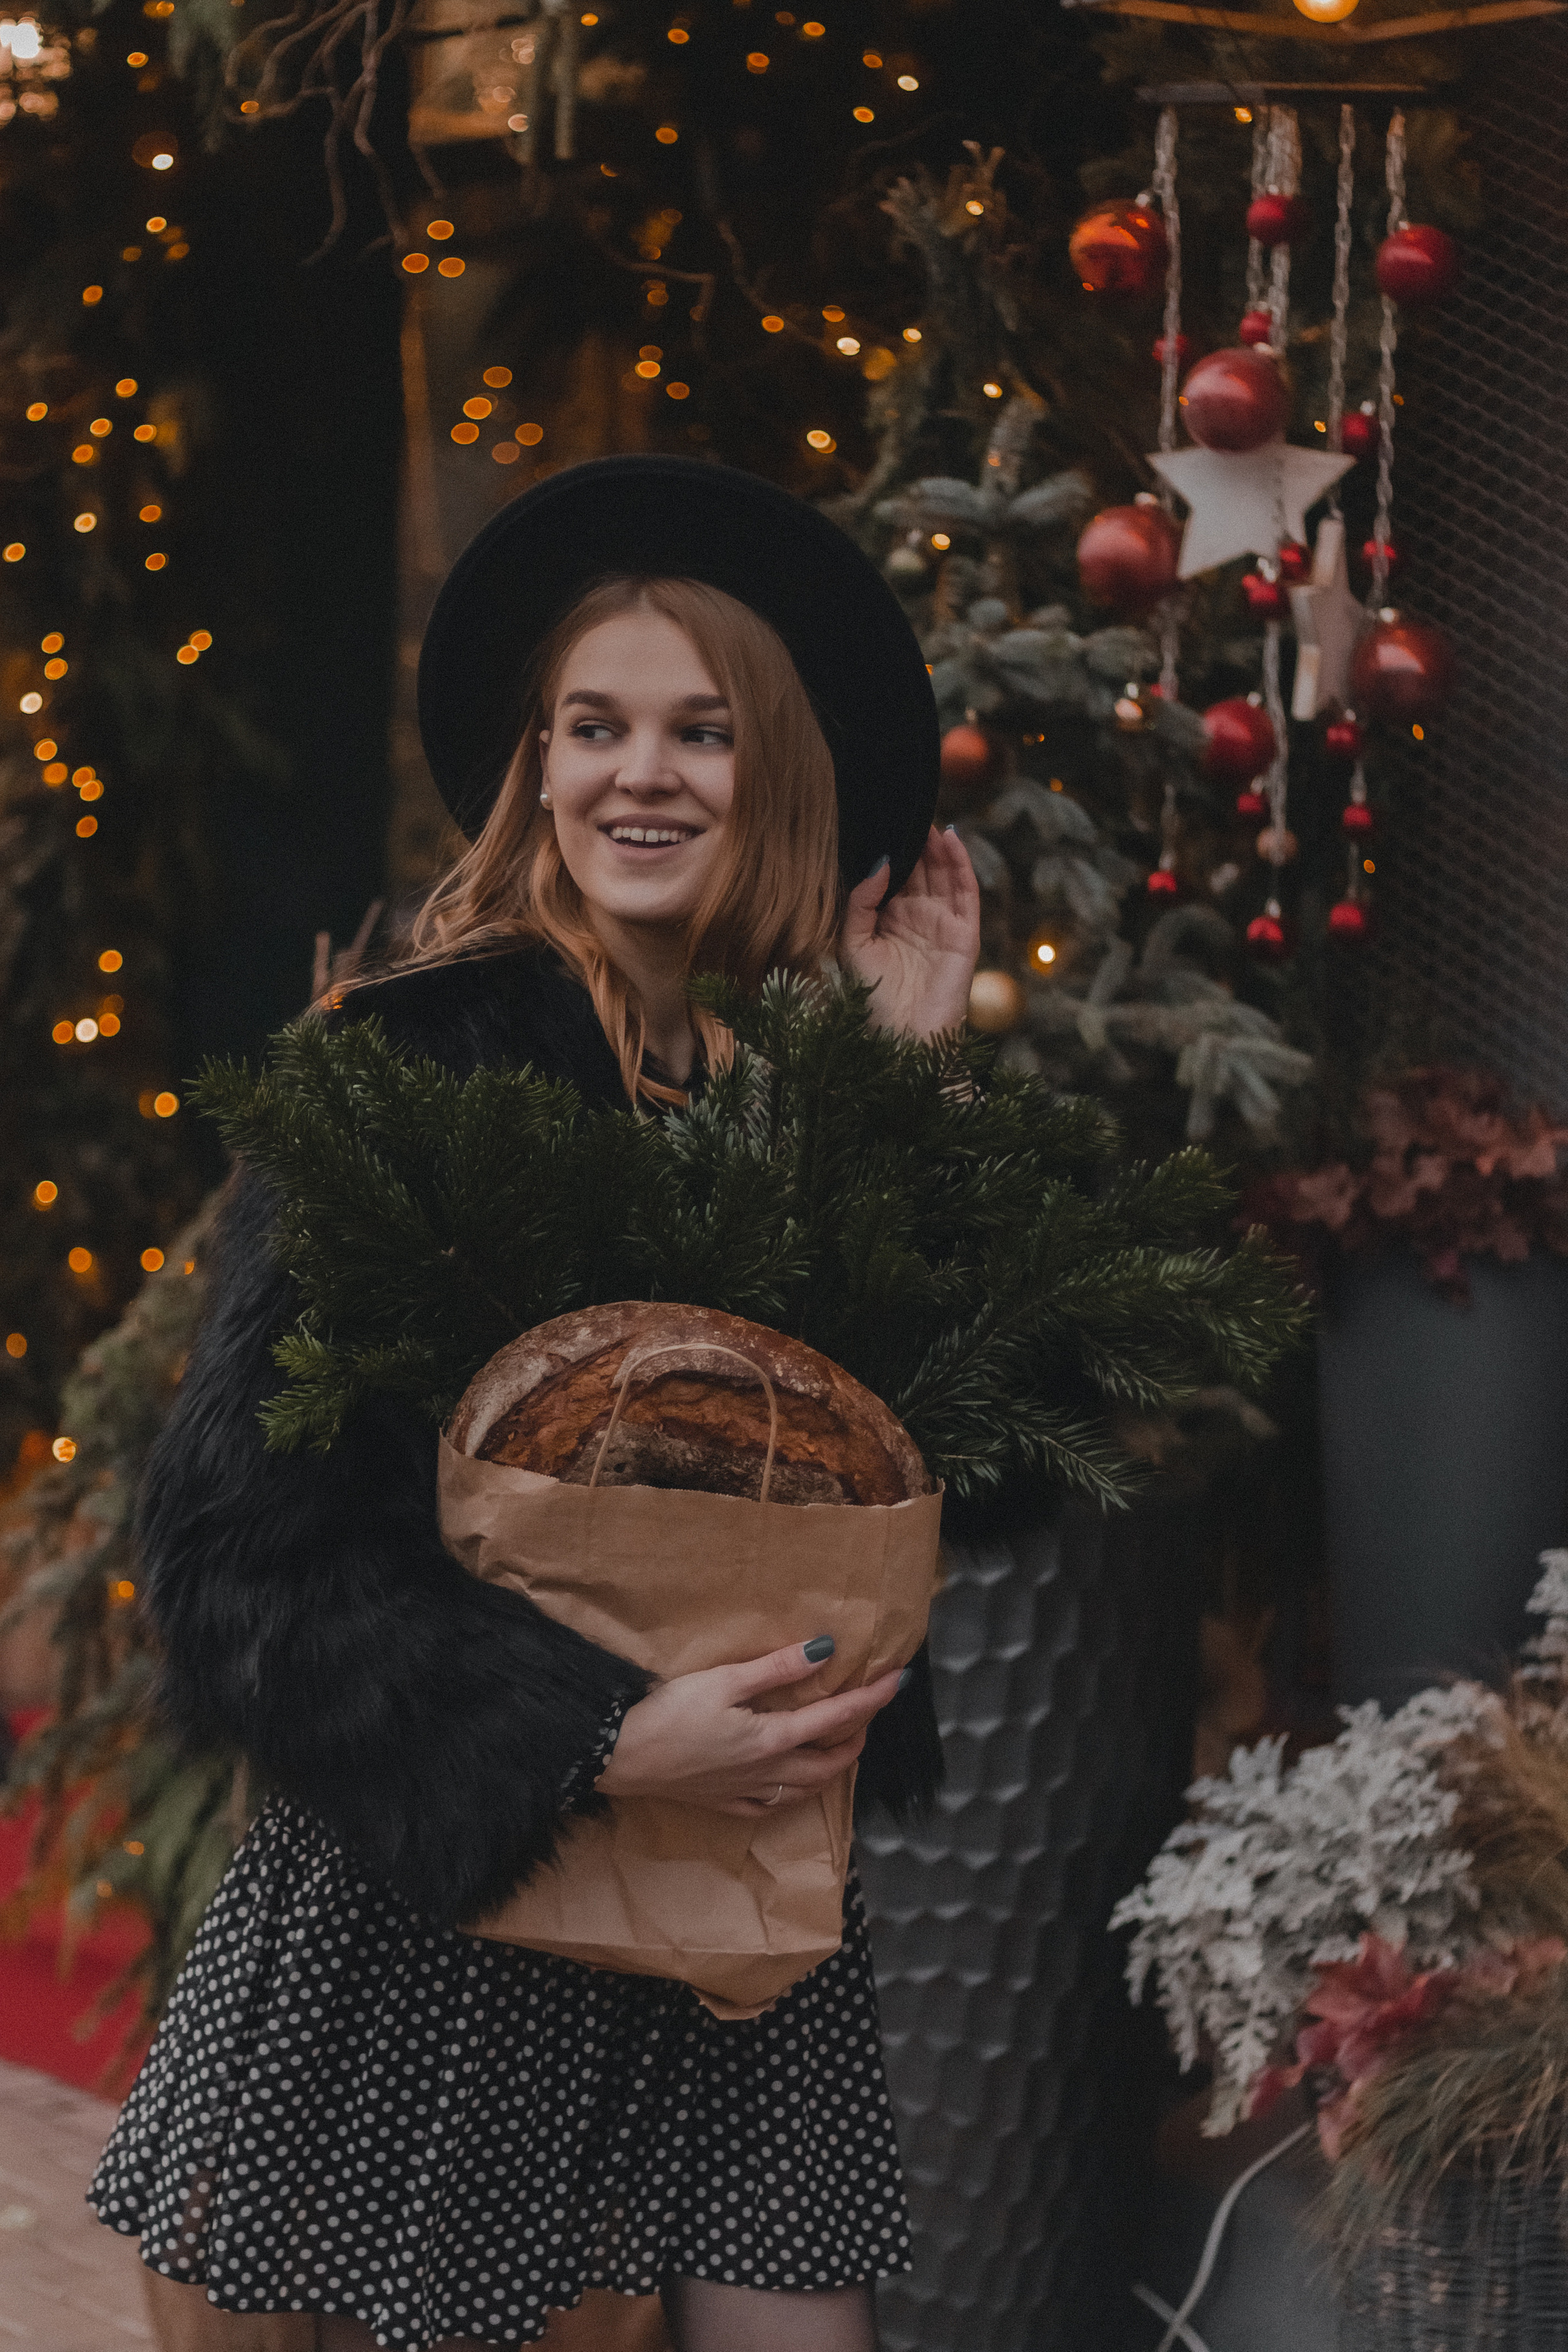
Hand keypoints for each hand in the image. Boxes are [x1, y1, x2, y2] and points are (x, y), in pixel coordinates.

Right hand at [595, 1640, 904, 1817]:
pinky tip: (787, 1789)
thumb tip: (826, 1651)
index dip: (870, 1699)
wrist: (618, 1757)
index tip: (897, 1681)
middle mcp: (766, 1772)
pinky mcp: (720, 1802)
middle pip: (827, 1762)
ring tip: (840, 1751)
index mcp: (772, 1739)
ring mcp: (744, 1792)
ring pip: (803, 1790)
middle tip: (870, 1717)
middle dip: (856, 1740)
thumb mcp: (724, 1680)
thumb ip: (777, 1669)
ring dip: (829, 1770)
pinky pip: (768, 1807)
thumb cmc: (669, 1713)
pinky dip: (790, 1797)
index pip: (836, 1718)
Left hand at [838, 825, 980, 1041]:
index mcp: (889, 918)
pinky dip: (961, 865)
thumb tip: (881, 861)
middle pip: (919, 867)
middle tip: (902, 804)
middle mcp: (918, 916)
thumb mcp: (853, 942)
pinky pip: (967, 893)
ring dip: (936, 844)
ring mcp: (944, 924)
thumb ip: (861, 901)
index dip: (890, 846)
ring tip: (925, 813)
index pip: (893, 873)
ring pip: (943, 874)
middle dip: (914, 838)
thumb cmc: (872, 998)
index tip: (879, 814)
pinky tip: (951, 839)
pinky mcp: (965, 934)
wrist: (902, 1039)